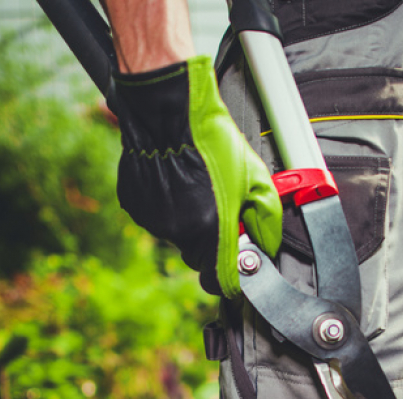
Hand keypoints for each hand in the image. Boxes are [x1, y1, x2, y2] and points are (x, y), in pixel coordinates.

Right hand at [113, 55, 281, 297]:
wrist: (169, 113)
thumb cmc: (212, 141)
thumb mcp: (257, 179)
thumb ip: (267, 220)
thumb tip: (267, 245)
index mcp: (210, 230)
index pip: (218, 281)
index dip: (229, 279)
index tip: (236, 270)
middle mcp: (178, 231)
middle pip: (199, 256)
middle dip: (212, 241)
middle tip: (220, 209)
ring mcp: (153, 220)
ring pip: (178, 235)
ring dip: (189, 221)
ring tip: (198, 186)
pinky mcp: (135, 206)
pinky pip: (157, 218)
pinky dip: (168, 207)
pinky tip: (177, 182)